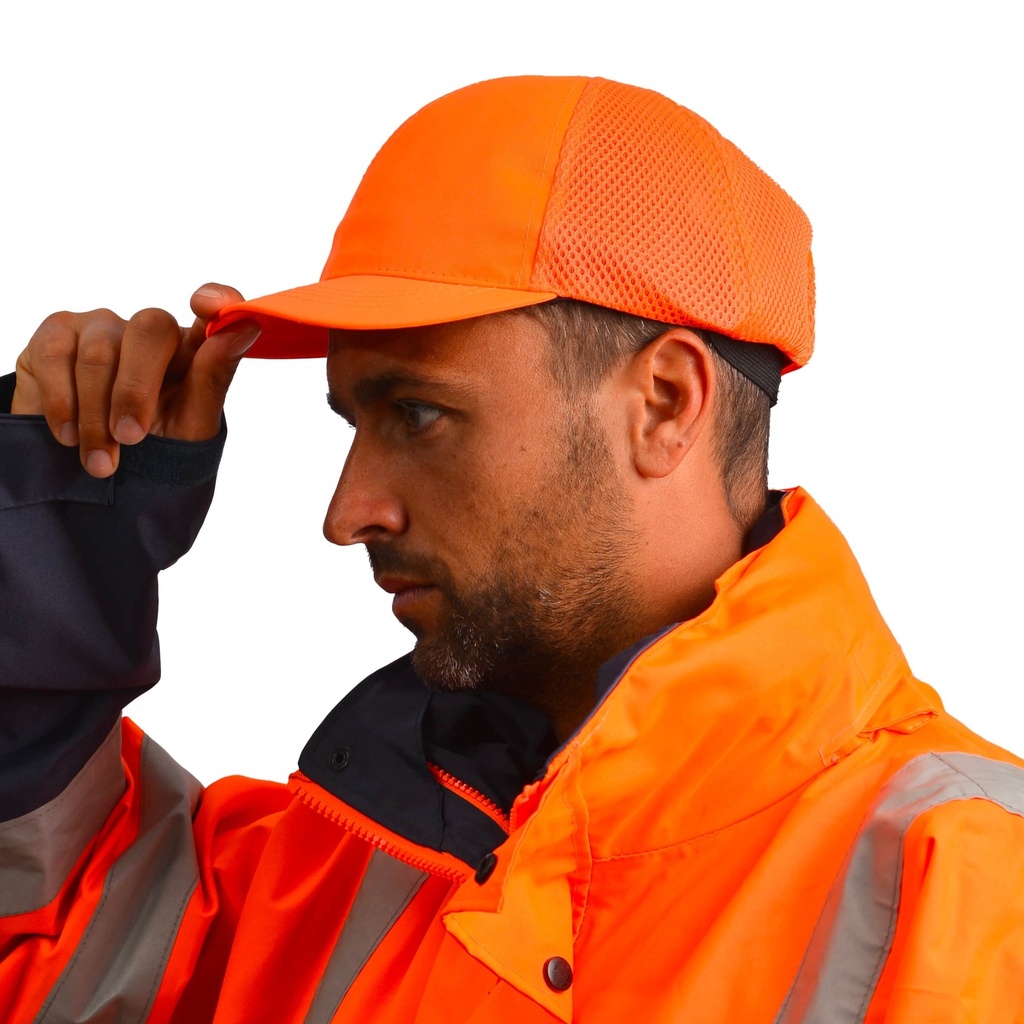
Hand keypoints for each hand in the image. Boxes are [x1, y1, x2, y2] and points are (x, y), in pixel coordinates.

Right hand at [11, 284, 259, 477]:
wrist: (97, 482)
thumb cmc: (155, 449)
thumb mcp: (191, 425)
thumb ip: (214, 377)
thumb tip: (247, 326)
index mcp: (192, 349)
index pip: (214, 309)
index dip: (217, 299)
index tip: (208, 305)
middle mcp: (148, 331)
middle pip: (149, 329)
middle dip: (136, 391)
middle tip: (130, 438)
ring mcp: (101, 328)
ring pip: (99, 352)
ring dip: (96, 415)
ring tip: (99, 460)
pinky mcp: (56, 335)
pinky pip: (55, 354)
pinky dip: (61, 402)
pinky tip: (67, 434)